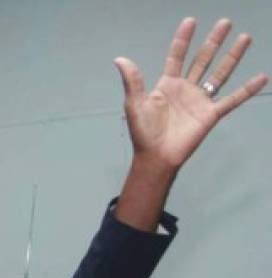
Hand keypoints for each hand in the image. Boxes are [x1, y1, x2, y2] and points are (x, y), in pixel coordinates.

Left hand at [115, 17, 266, 171]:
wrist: (156, 156)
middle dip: (213, 41)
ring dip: (232, 57)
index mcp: (167, 85)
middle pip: (202, 60)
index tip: (191, 21)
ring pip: (219, 73)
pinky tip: (261, 77)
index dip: (183, 40)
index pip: (177, 57)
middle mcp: (186, 89)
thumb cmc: (144, 132)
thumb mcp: (135, 104)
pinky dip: (247, 90)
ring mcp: (200, 101)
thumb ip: (132, 81)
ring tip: (244, 38)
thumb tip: (120, 59)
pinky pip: (232, 99)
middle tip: (225, 22)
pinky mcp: (211, 114)